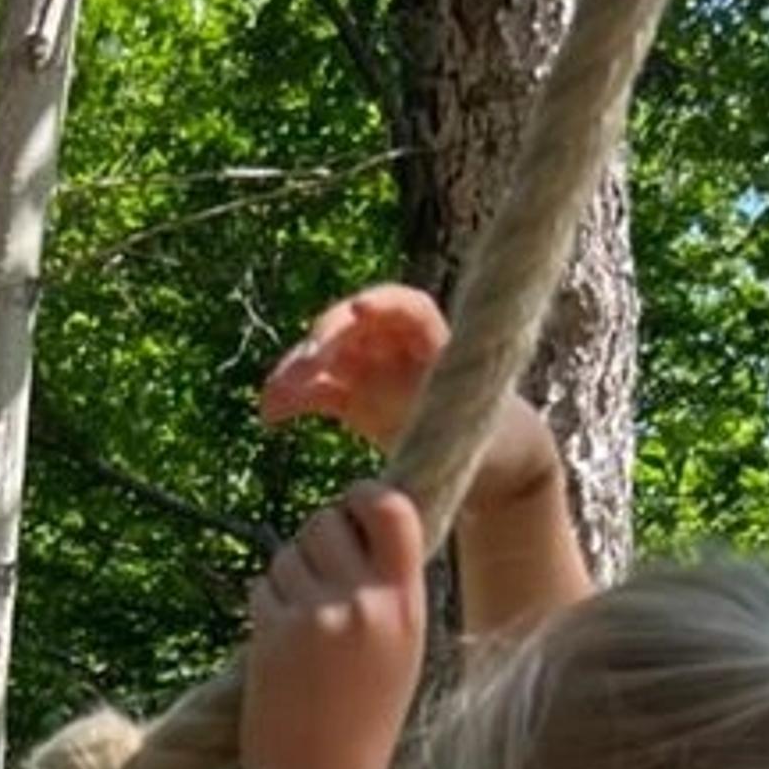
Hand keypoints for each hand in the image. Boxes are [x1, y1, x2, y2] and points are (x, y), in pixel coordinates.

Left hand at [242, 482, 427, 768]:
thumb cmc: (360, 726)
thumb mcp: (400, 652)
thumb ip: (388, 590)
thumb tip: (362, 525)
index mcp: (407, 604)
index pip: (391, 506)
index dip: (363, 495)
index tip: (350, 507)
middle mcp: (366, 602)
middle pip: (328, 518)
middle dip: (315, 538)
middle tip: (316, 580)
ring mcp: (318, 615)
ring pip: (289, 551)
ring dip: (286, 575)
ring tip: (301, 626)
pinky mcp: (274, 632)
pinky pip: (262, 585)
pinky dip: (265, 604)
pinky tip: (278, 645)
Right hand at [261, 282, 562, 515]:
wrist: (492, 466)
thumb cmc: (499, 447)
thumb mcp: (485, 440)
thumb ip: (459, 433)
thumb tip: (435, 433)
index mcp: (438, 345)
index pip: (408, 308)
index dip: (382, 302)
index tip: (358, 308)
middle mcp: (401, 349)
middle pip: (355, 325)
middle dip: (326, 337)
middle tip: (303, 365)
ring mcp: (373, 371)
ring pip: (328, 356)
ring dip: (298, 369)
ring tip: (273, 398)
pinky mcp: (354, 399)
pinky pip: (316, 391)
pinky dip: (292, 399)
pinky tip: (270, 416)